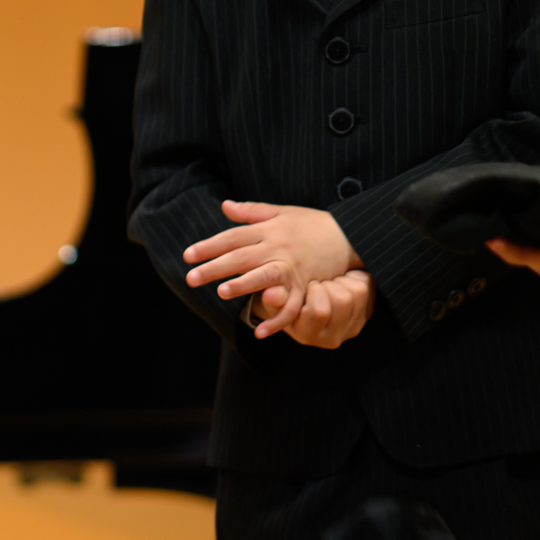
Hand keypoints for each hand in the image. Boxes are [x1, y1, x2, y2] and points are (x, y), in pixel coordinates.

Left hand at [188, 202, 360, 338]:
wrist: (351, 235)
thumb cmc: (313, 223)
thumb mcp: (283, 212)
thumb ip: (252, 212)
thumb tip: (225, 206)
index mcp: (269, 230)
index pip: (233, 237)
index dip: (209, 246)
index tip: (188, 256)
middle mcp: (278, 248)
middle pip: (242, 257)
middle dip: (215, 267)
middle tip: (191, 278)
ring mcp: (293, 267)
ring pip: (265, 276)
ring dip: (244, 285)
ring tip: (222, 292)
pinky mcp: (307, 285)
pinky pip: (292, 305)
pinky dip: (278, 320)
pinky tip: (260, 333)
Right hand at [265, 270, 374, 348]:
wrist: (303, 303)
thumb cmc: (286, 301)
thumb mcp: (274, 300)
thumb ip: (274, 297)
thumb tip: (272, 294)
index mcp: (307, 335)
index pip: (319, 312)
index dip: (314, 291)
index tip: (308, 286)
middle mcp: (332, 338)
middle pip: (342, 300)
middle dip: (328, 284)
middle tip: (318, 285)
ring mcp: (351, 328)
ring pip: (357, 292)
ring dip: (340, 280)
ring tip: (327, 284)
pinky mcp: (365, 316)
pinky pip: (366, 286)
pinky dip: (353, 278)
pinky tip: (339, 284)